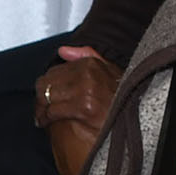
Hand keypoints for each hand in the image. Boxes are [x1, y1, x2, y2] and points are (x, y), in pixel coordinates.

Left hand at [37, 46, 118, 174]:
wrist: (136, 117)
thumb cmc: (121, 96)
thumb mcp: (109, 70)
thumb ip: (86, 56)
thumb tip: (62, 51)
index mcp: (90, 63)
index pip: (54, 71)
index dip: (47, 84)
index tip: (45, 93)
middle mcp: (87, 73)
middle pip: (47, 82)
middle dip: (41, 96)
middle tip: (39, 107)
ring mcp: (85, 90)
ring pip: (47, 96)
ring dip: (41, 108)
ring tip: (41, 116)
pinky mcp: (84, 108)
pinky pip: (54, 111)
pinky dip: (46, 118)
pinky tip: (45, 123)